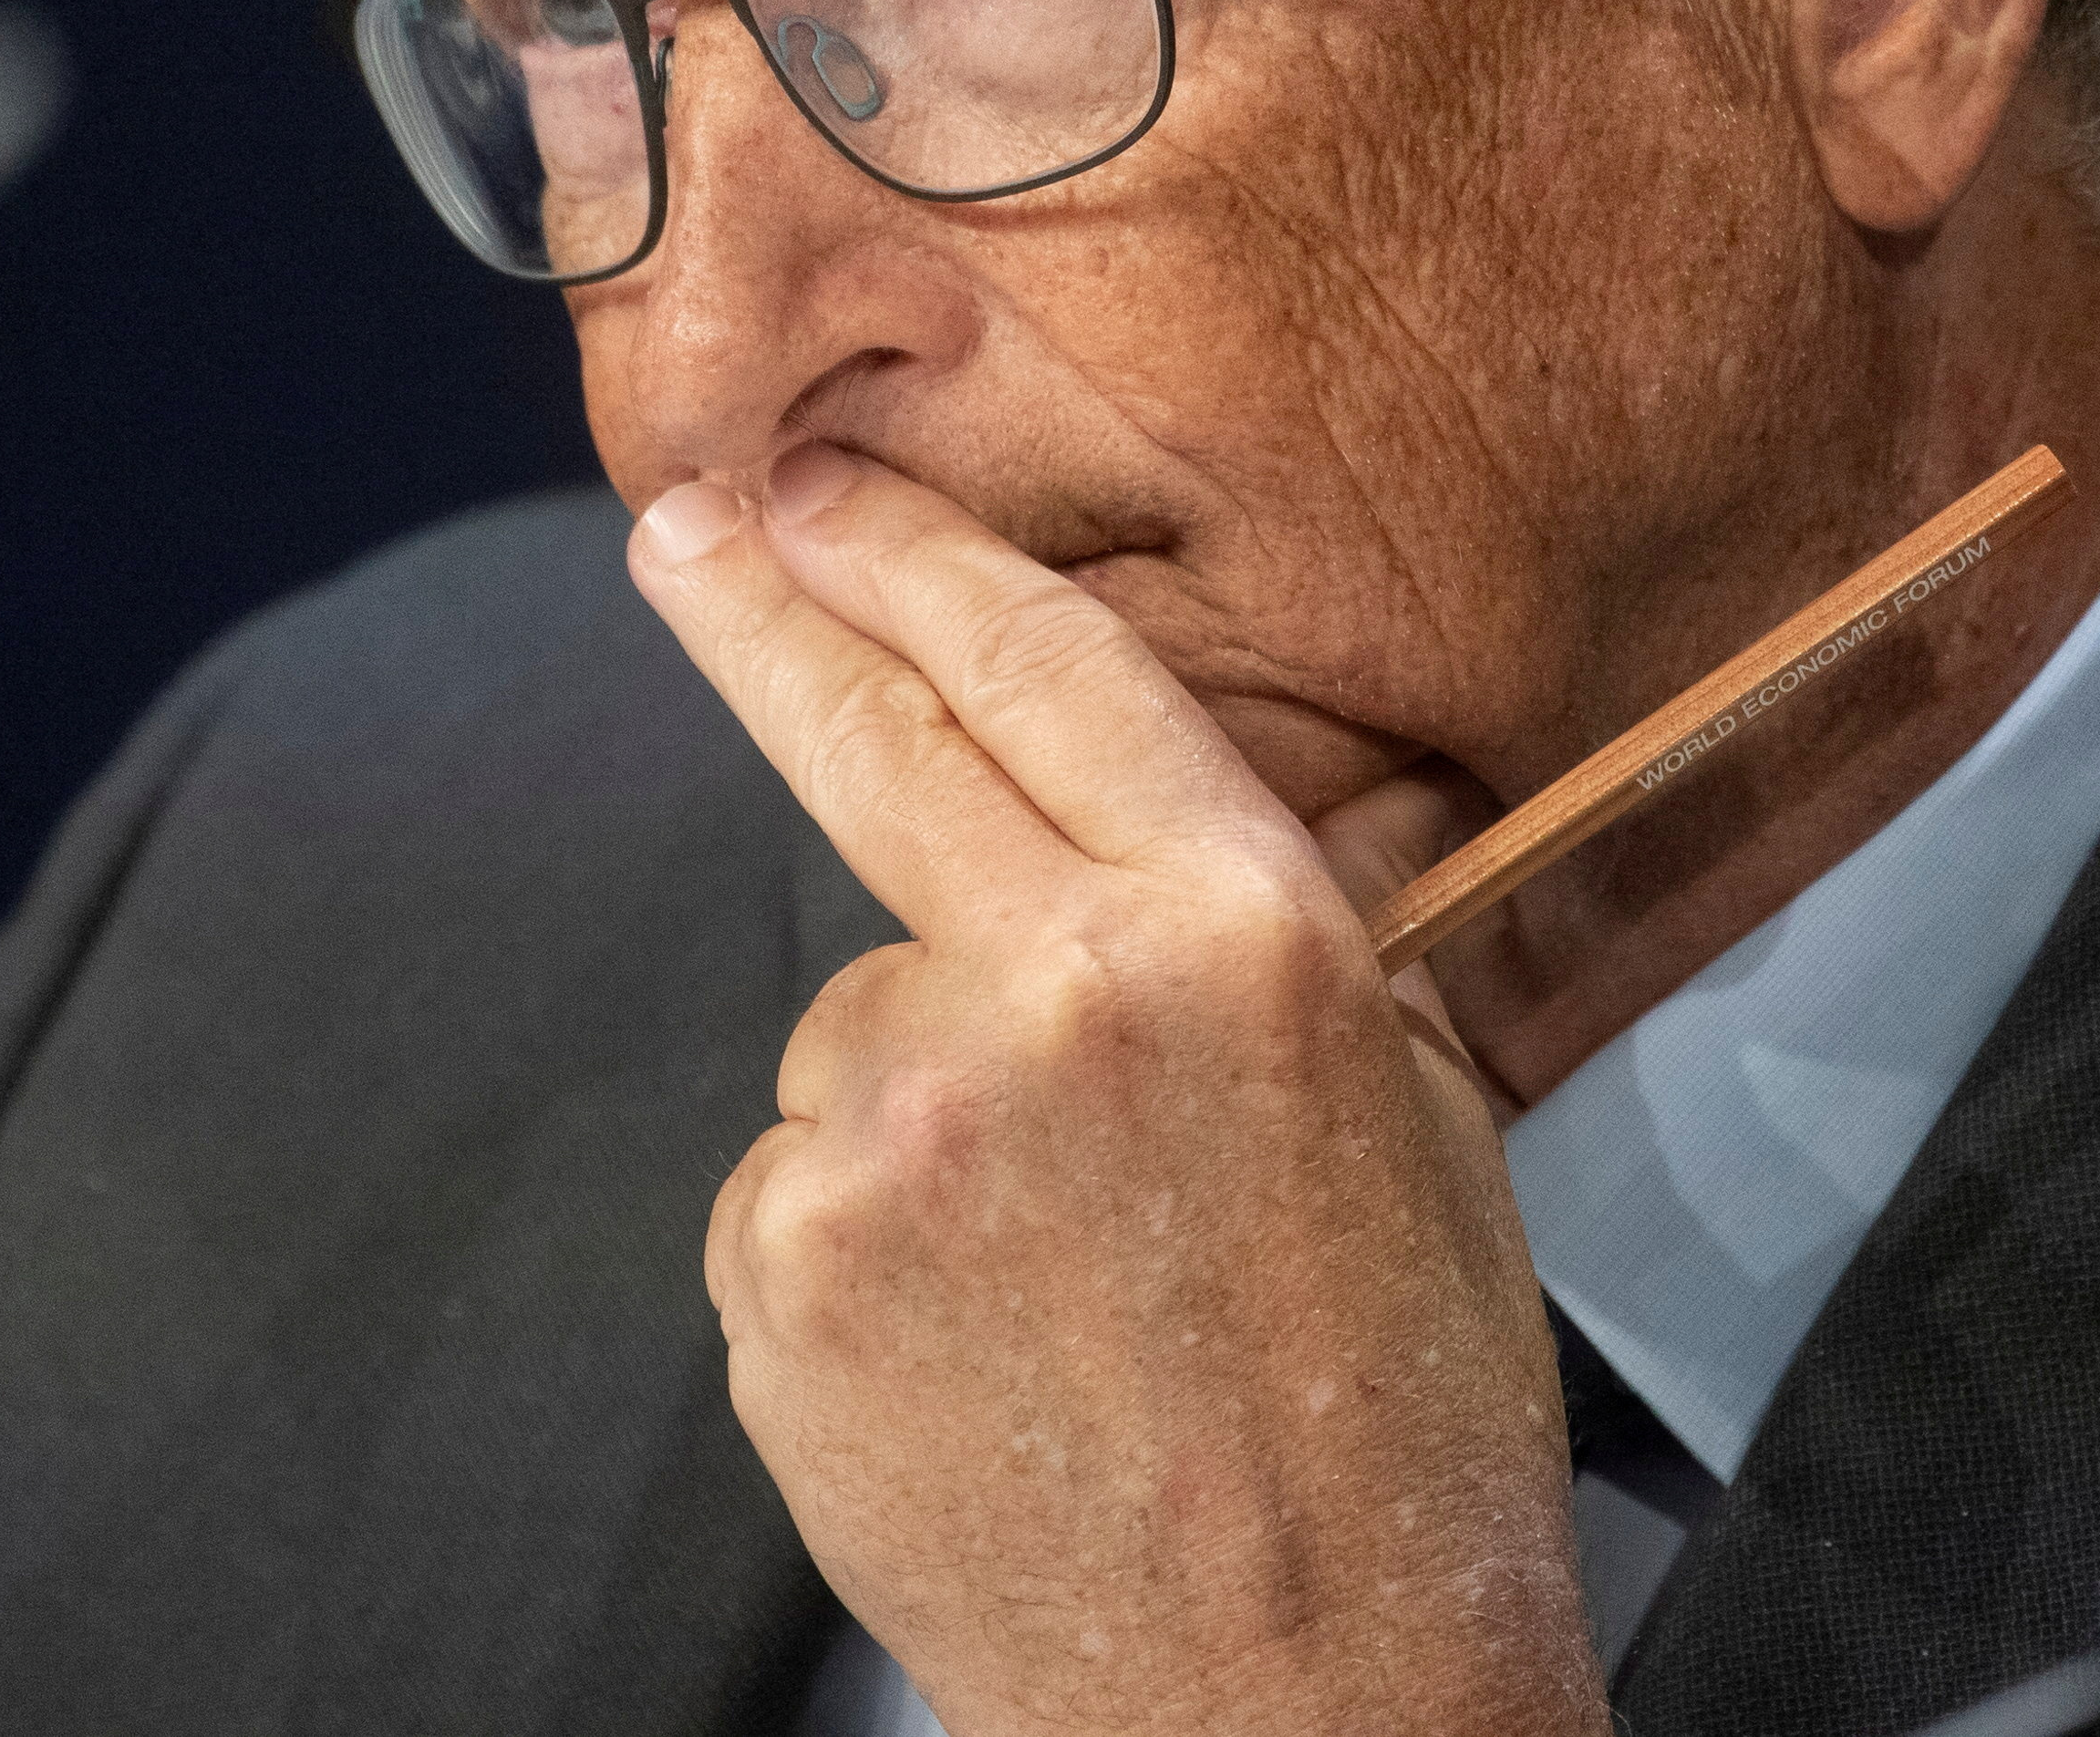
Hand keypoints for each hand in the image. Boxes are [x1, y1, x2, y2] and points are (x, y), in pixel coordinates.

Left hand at [631, 442, 1602, 1736]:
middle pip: (868, 739)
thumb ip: (1275, 936)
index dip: (915, 555)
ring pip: (851, 1029)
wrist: (1294, 1699)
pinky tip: (976, 1359)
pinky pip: (799, 1193)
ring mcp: (902, 1124)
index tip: (813, 483)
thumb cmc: (1390, 1416)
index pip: (1047, 668)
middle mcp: (1060, 986)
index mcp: (1245, 930)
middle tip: (681, 531)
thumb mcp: (1418, 1116)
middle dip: (763, 608)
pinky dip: (860, 1251)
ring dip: (914, 1110)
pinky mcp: (795, 1260)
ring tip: (1051, 1286)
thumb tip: (1168, 798)